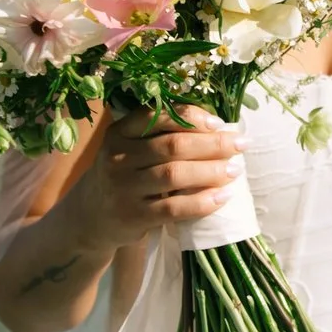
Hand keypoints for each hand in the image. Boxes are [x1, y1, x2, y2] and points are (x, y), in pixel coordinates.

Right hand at [93, 107, 240, 237]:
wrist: (92, 216)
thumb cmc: (124, 175)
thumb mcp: (130, 148)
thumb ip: (160, 135)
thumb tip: (217, 127)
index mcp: (119, 132)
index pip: (157, 116)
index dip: (192, 117)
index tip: (219, 123)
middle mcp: (117, 157)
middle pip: (172, 146)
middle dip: (212, 144)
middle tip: (240, 144)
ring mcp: (123, 188)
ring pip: (174, 175)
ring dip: (210, 171)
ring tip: (235, 170)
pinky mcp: (133, 216)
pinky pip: (174, 208)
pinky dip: (202, 202)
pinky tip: (223, 196)